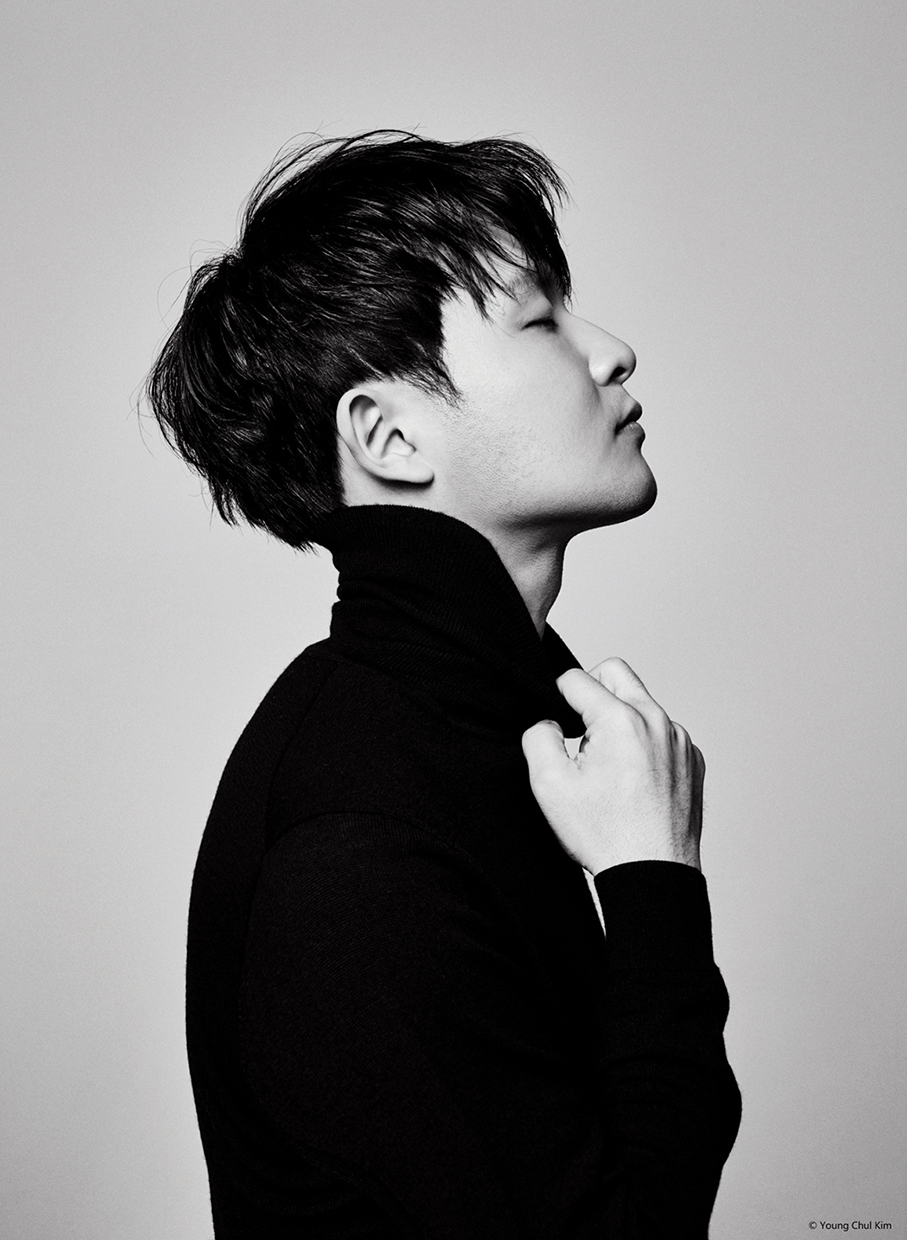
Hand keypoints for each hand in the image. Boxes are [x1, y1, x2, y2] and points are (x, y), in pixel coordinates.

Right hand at [522, 658, 703, 874]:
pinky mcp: (691, 759)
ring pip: (642, 704)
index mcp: (621, 720)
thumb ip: (538, 736)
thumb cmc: (605, 835)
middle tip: (580, 730)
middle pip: (616, 674)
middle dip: (591, 691)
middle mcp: (657, 721)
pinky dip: (644, 744)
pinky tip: (633, 780)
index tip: (557, 723)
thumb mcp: (549, 785)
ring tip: (609, 765)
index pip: (577, 678)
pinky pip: (662, 733)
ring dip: (620, 720)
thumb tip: (548, 722)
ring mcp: (679, 740)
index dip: (557, 696)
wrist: (652, 873)